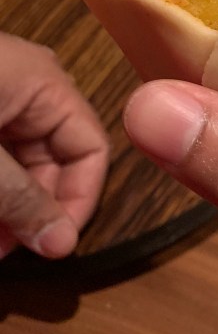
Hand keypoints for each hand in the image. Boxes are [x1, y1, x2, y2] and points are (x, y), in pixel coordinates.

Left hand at [0, 33, 108, 258]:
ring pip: (20, 162)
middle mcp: (30, 87)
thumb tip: (61, 244)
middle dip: (34, 209)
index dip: (78, 201)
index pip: (92, 150)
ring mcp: (0, 95)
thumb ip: (21, 199)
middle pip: (55, 160)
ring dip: (8, 204)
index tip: (54, 244)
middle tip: (7, 250)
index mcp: (46, 84)